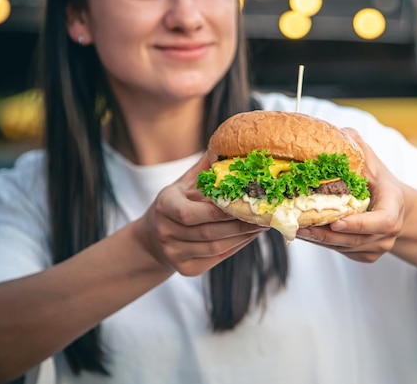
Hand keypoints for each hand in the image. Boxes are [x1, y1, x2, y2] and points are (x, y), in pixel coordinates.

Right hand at [134, 153, 268, 275]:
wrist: (153, 239)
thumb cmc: (175, 204)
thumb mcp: (184, 183)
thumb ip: (205, 169)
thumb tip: (227, 146)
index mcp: (165, 205)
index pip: (190, 213)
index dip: (219, 211)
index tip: (245, 202)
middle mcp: (166, 232)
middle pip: (209, 231)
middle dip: (240, 224)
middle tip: (264, 215)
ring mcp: (174, 253)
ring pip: (216, 247)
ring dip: (243, 236)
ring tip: (261, 225)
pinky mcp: (186, 269)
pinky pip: (217, 257)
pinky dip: (236, 246)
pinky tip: (249, 236)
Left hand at [296, 128, 407, 262]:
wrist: (394, 206)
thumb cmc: (379, 181)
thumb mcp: (372, 161)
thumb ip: (357, 146)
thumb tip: (338, 133)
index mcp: (394, 206)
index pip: (382, 221)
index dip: (359, 224)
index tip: (335, 222)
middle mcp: (389, 232)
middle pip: (356, 239)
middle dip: (326, 234)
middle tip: (300, 225)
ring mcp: (378, 246)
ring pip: (345, 248)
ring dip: (319, 240)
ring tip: (295, 228)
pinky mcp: (365, 255)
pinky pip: (342, 252)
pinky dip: (323, 243)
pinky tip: (305, 232)